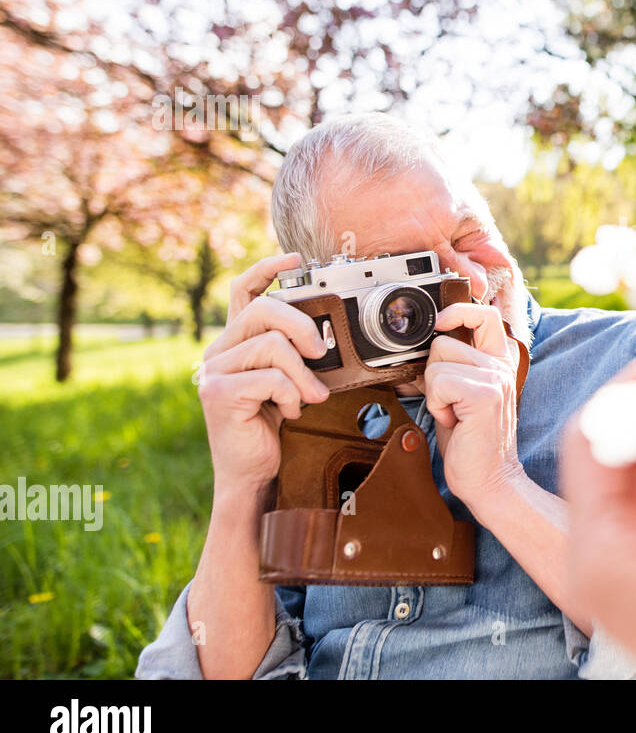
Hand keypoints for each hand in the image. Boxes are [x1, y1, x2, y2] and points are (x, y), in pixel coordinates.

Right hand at [196, 252, 329, 494]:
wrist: (253, 474)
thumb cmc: (272, 428)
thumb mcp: (288, 382)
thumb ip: (293, 355)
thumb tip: (323, 335)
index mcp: (235, 343)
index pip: (243, 290)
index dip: (266, 268)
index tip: (295, 258)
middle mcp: (218, 351)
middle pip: (263, 310)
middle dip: (301, 325)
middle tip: (319, 351)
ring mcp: (214, 371)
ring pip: (272, 345)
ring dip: (302, 375)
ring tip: (308, 398)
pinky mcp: (218, 393)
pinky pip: (271, 378)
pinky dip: (291, 396)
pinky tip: (288, 413)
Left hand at [413, 302, 524, 510]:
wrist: (489, 479)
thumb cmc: (471, 440)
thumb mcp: (461, 394)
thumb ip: (453, 366)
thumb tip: (426, 344)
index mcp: (500, 361)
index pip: (484, 314)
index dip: (458, 311)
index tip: (441, 323)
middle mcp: (502, 366)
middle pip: (444, 342)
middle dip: (434, 372)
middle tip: (450, 401)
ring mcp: (496, 378)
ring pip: (437, 363)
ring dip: (435, 393)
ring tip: (454, 413)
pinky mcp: (485, 395)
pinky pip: (439, 382)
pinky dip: (437, 404)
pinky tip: (453, 420)